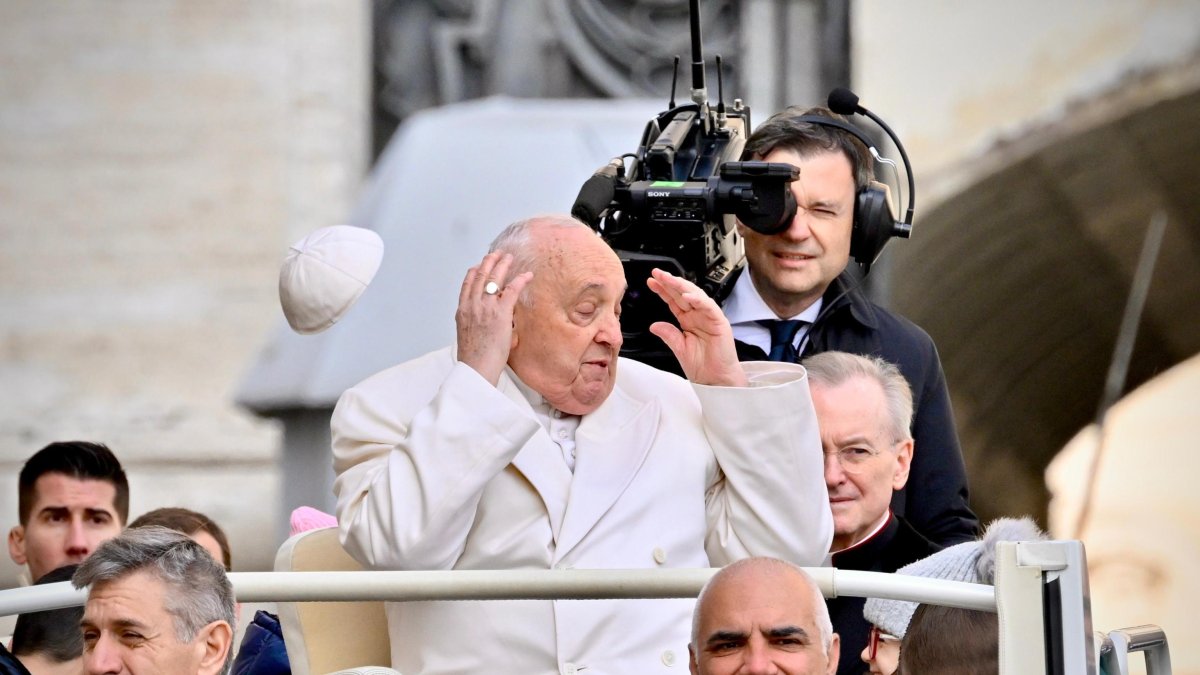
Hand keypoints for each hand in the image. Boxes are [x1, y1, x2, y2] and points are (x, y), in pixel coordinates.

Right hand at [455, 252, 532, 384]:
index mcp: (463, 311)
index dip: (474, 272)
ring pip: (494, 277)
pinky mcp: (500, 313)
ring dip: (503, 264)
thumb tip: (489, 323)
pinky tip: (527, 275)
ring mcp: (485, 307)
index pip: (467, 284)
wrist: (476, 368)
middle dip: (488, 261)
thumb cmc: (474, 359)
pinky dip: (520, 280)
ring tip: (510, 258)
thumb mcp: (469, 336)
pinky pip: (512, 289)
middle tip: (496, 254)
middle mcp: (472, 305)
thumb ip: (477, 324)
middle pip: (480, 275)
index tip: (480, 265)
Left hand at [646, 268, 747, 386]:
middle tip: (657, 273)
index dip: (663, 290)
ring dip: (682, 286)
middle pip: (683, 294)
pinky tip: (687, 295)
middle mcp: (698, 316)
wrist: (716, 380)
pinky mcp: (719, 322)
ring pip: (696, 295)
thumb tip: (653, 325)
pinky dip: (698, 300)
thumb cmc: (702, 366)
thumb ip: (668, 335)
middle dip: (670, 282)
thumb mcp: (679, 348)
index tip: (651, 282)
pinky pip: (709, 307)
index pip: (673, 301)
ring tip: (669, 279)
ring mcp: (709, 317)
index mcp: (688, 320)